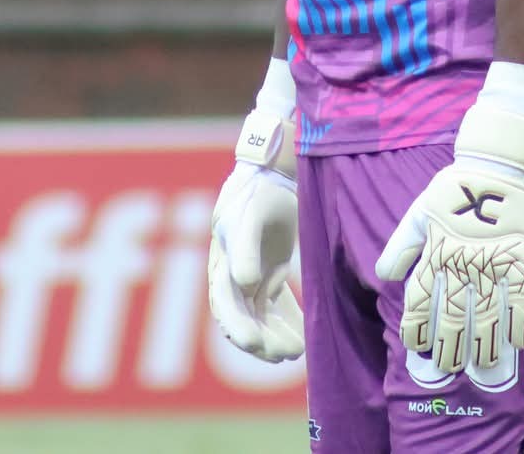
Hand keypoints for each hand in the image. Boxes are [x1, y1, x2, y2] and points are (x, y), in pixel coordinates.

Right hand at [206, 109, 303, 360]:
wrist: (275, 171)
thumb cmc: (261, 190)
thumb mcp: (251, 214)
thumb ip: (245, 247)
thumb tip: (243, 283)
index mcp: (222, 260)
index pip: (223, 302)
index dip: (236, 325)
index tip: (254, 344)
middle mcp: (231, 272)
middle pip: (240, 315)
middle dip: (259, 338)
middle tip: (285, 353)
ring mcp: (250, 274)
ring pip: (258, 315)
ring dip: (274, 334)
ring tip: (296, 351)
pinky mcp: (268, 272)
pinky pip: (273, 304)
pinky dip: (286, 320)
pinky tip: (302, 336)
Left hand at [375, 65, 523, 372]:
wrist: (489, 166)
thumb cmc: (450, 191)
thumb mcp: (418, 214)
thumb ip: (402, 247)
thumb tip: (383, 276)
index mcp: (434, 251)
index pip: (421, 297)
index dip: (417, 325)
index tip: (416, 348)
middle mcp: (461, 261)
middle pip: (453, 312)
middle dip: (449, 343)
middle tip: (449, 367)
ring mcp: (491, 260)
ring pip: (487, 310)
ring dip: (485, 341)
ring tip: (483, 366)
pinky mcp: (518, 255)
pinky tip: (523, 342)